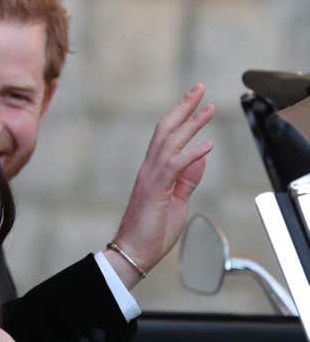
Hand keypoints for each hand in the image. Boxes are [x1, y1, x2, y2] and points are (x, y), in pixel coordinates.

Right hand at [106, 84, 213, 286]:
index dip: (182, 116)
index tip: (197, 100)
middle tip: (200, 88)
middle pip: (166, 130)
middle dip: (184, 107)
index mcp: (154, 172)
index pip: (167, 136)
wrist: (133, 253)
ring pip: (169, 142)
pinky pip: (174, 167)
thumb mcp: (177, 202)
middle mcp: (149, 170)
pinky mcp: (154, 191)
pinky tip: (207, 144)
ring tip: (208, 108)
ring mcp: (150, 179)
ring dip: (191, 124)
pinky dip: (192, 154)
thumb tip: (201, 156)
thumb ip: (188, 179)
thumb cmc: (152, 232)